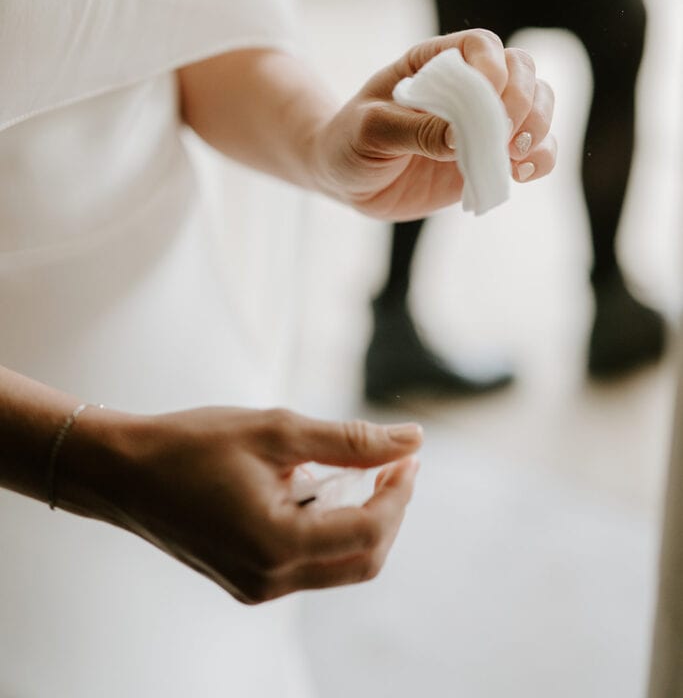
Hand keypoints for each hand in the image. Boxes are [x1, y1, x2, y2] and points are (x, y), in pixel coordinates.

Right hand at [61, 406, 421, 604]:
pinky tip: (312, 486)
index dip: (400, 491)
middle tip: (392, 461)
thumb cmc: (193, 444)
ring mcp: (256, 587)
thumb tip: (412, 440)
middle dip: (388, 510)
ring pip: (338, 564)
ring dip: (358, 518)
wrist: (121, 471)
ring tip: (349, 467)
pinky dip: (325, 526)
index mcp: (278, 546)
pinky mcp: (246, 580)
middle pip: (363, 559)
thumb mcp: (277, 431)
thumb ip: (350, 440)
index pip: (371, 530)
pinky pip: (307, 562)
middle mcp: (270, 580)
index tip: (408, 452)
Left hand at [313, 29, 555, 219]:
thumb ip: (416, 130)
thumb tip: (463, 139)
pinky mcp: (491, 156)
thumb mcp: (370, 131)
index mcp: (433, 63)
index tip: (488, 99)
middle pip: (521, 70)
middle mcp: (467, 86)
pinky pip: (535, 151)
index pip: (480, 46)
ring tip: (514, 154)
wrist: (346, 181)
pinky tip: (521, 174)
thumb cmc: (350, 143)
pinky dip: (540, 160)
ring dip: (539, 128)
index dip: (493, 68)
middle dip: (523, 100)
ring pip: (538, 106)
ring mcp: (483, 122)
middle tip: (503, 134)